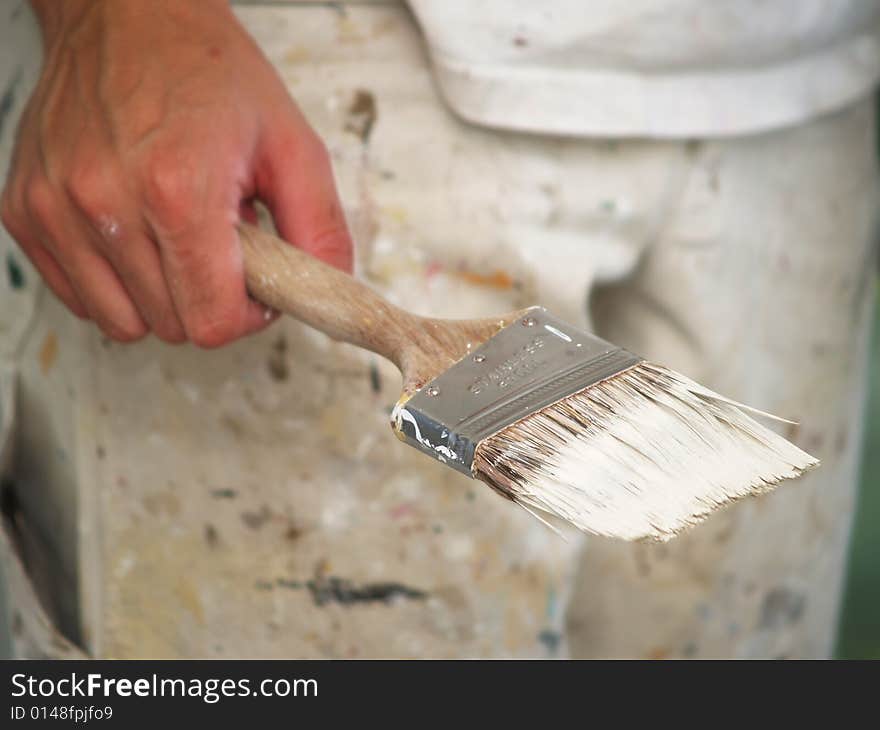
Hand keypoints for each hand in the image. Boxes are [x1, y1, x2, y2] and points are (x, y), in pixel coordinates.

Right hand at [1, 0, 352, 345]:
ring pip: (124, 321)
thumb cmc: (206, 69)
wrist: (125, 14)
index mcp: (177, 190)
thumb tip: (326, 290)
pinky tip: (137, 235)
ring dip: (161, 297)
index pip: (211, 321)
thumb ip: (319, 227)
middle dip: (208, 299)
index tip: (254, 288)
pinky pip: (81, 297)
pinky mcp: (26, 212)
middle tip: (220, 246)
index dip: (245, 316)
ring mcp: (55, 210)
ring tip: (177, 237)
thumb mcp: (291, 142)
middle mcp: (104, 203)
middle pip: (172, 325)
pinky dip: (116, 284)